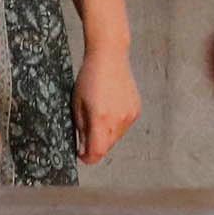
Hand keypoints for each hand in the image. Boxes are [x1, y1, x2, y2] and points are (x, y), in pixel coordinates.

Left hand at [74, 47, 141, 164]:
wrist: (110, 57)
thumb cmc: (89, 77)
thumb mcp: (77, 104)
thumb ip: (81, 129)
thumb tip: (83, 148)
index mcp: (101, 118)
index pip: (97, 152)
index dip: (88, 158)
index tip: (81, 154)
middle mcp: (118, 120)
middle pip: (107, 147)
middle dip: (95, 146)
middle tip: (86, 134)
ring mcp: (129, 116)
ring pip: (116, 138)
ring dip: (106, 136)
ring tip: (98, 116)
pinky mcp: (136, 111)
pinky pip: (124, 127)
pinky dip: (115, 126)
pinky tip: (109, 110)